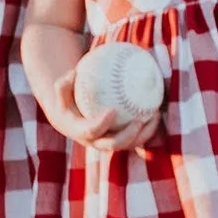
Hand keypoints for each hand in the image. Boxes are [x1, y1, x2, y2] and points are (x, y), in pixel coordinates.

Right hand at [44, 73, 161, 154]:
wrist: (71, 119)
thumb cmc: (67, 100)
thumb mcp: (61, 91)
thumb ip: (64, 83)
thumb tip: (74, 72)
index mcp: (80, 132)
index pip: (91, 131)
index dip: (101, 124)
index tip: (112, 110)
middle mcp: (96, 142)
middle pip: (113, 145)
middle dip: (128, 136)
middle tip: (139, 121)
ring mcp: (109, 144)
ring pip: (130, 144)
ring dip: (144, 134)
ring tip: (155, 115)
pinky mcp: (119, 142)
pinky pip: (136, 139)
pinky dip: (148, 129)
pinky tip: (156, 113)